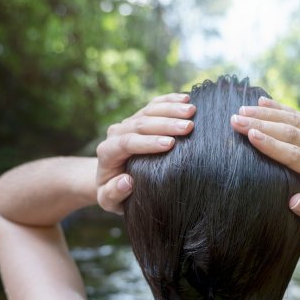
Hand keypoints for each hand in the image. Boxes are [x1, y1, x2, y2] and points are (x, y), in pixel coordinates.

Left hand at [96, 93, 195, 213]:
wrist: (110, 178)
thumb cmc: (113, 193)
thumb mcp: (109, 201)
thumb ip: (114, 193)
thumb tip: (127, 181)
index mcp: (107, 152)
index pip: (127, 142)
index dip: (148, 142)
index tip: (170, 144)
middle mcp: (116, 133)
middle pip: (140, 124)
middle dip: (165, 124)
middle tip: (189, 127)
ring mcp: (128, 123)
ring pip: (148, 111)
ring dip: (171, 109)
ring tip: (192, 111)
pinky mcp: (139, 117)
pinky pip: (153, 105)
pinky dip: (169, 100)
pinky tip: (185, 99)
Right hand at [230, 97, 299, 225]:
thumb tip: (295, 202)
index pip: (294, 154)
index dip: (272, 144)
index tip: (251, 135)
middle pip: (290, 132)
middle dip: (261, 125)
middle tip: (235, 121)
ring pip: (290, 119)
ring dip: (264, 113)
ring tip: (240, 111)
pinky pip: (294, 113)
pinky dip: (276, 107)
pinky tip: (258, 101)